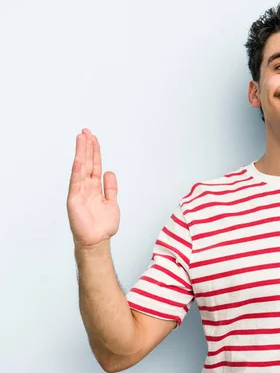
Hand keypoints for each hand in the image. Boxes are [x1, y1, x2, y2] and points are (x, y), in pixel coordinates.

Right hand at [67, 129, 119, 248]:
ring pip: (81, 167)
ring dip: (81, 152)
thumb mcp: (112, 202)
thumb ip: (110, 187)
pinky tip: (79, 156)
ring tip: (82, 137)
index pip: (94, 165)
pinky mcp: (74, 198)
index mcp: (95, 187)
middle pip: (87, 162)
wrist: (98, 241)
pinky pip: (76, 180)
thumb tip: (110, 172)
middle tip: (86, 131)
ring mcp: (79, 191)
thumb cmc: (103, 225)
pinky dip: (78, 167)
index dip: (95, 152)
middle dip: (87, 146)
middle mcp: (86, 187)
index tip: (93, 138)